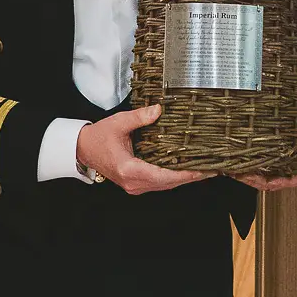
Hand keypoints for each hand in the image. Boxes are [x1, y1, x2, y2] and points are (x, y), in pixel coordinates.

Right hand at [77, 105, 212, 195]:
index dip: (185, 174)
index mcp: (129, 170)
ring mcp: (135, 186)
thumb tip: (159, 110)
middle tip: (213, 168)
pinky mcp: (137, 183)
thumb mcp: (119, 123)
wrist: (83, 150)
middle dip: (191, 176)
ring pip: (166, 185)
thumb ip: (140, 117)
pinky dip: (175, 177)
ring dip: (185, 178)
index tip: (203, 169)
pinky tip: (188, 169)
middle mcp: (134, 183)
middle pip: (169, 183)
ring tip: (206, 169)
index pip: (163, 175)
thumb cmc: (98, 138)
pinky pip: (160, 183)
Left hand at [237, 113, 296, 191]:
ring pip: (259, 178)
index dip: (282, 183)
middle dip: (257, 181)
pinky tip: (232, 167)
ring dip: (247, 177)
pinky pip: (251, 170)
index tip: (270, 182)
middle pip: (273, 182)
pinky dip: (242, 170)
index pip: (295, 179)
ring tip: (235, 172)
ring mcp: (273, 166)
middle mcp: (287, 168)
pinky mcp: (261, 162)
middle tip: (243, 176)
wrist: (284, 114)